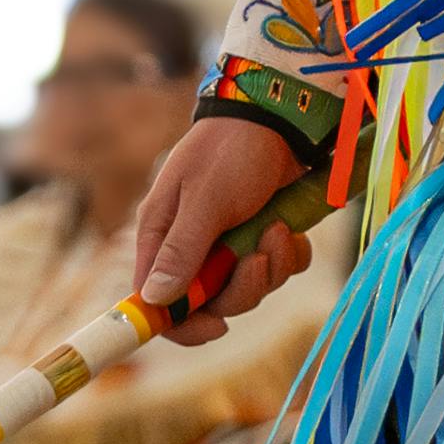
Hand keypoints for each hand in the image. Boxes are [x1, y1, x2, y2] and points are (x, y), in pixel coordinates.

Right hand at [131, 110, 318, 338]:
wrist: (279, 116)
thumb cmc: (231, 151)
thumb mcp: (204, 200)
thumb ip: (182, 251)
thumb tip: (154, 300)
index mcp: (162, 235)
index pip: (157, 301)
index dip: (183, 323)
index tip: (216, 327)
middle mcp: (191, 244)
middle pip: (211, 302)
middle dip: (242, 288)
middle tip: (258, 260)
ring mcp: (228, 241)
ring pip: (248, 287)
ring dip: (270, 266)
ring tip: (277, 230)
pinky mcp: (260, 234)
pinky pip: (277, 268)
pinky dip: (288, 254)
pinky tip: (289, 228)